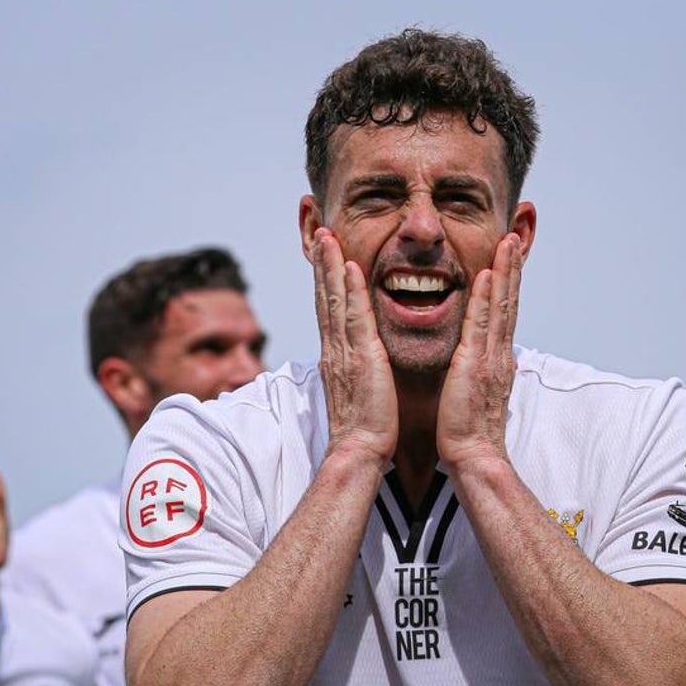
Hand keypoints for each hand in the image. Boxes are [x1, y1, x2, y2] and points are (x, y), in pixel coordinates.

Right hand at [311, 227, 397, 465]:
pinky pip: (353, 316)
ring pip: (334, 299)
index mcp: (337, 357)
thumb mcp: (361, 391)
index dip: (326, 281)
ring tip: (326, 235)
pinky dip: (349, 290)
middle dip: (322, 263)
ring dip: (330, 265)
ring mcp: (344, 352)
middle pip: (326, 296)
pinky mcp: (359, 358)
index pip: (330, 310)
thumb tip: (364, 363)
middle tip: (319, 232)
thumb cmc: (366, 429)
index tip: (326, 255)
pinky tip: (349, 266)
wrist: (360, 453)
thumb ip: (360, 371)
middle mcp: (334, 349)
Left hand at [437, 234, 522, 470]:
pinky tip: (487, 273)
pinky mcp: (475, 364)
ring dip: (505, 271)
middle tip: (514, 235)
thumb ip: (479, 373)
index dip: (508, 284)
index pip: (503, 314)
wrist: (473, 457)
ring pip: (500, 305)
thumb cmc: (468, 432)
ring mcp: (490, 358)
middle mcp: (499, 354)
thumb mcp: (475, 394)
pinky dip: (485, 296)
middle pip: (508, 301)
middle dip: (512, 268)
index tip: (508, 259)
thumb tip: (485, 363)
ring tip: (508, 241)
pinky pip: (481, 323)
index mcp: (496, 360)